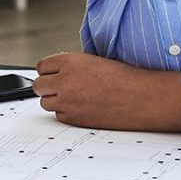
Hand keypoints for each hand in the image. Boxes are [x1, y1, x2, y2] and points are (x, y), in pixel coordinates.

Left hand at [33, 51, 180, 132]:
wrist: (141, 97)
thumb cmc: (124, 78)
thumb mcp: (95, 61)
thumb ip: (72, 66)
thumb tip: (56, 73)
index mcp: (70, 62)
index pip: (41, 67)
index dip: (48, 72)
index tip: (53, 75)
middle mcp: (65, 81)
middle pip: (39, 86)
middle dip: (47, 87)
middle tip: (60, 88)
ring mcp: (67, 101)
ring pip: (45, 103)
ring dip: (56, 101)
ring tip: (74, 98)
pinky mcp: (74, 118)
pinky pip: (59, 116)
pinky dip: (67, 113)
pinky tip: (83, 108)